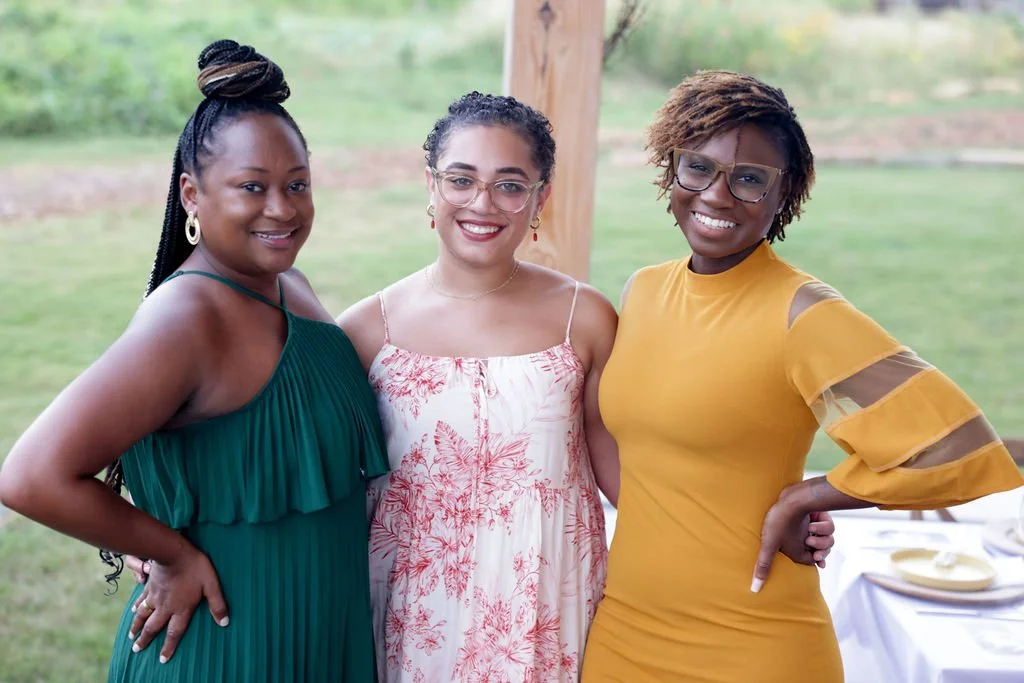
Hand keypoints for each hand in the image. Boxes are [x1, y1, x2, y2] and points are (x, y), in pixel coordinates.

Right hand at [128, 544, 228, 662]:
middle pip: (153, 627)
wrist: (173, 552)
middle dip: (145, 640)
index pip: (174, 633)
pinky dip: (135, 608)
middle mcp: (165, 607)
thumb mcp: (211, 585)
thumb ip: (217, 604)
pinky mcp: (149, 586)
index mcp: (181, 609)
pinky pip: (140, 600)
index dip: (168, 647)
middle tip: (136, 650)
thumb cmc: (195, 567)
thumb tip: (224, 622)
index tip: (162, 659)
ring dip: (137, 627)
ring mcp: (155, 597)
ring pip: (143, 616)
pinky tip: (132, 611)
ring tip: (131, 636)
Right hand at [751, 488, 832, 592]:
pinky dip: (824, 526)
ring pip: (829, 539)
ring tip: (810, 533)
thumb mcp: (771, 546)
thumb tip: (753, 590)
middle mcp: (804, 534)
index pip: (812, 557)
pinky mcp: (820, 514)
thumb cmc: (778, 522)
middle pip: (824, 549)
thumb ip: (764, 567)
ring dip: (822, 538)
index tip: (819, 563)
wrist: (789, 498)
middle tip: (817, 551)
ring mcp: (813, 524)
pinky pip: (830, 525)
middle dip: (822, 550)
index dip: (818, 560)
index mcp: (795, 542)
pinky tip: (813, 523)